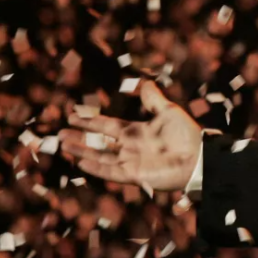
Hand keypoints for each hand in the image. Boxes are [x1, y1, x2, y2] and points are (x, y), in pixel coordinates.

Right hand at [56, 80, 201, 191]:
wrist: (198, 157)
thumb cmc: (186, 135)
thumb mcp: (168, 112)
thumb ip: (153, 100)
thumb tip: (144, 82)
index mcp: (136, 131)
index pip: (107, 125)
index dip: (90, 121)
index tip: (72, 116)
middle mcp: (129, 146)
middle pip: (98, 142)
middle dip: (80, 138)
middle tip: (59, 134)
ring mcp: (130, 161)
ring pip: (99, 156)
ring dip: (81, 151)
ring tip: (63, 146)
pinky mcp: (133, 175)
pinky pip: (109, 171)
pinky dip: (94, 167)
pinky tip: (79, 162)